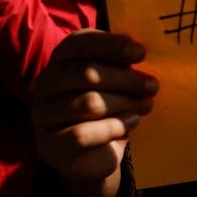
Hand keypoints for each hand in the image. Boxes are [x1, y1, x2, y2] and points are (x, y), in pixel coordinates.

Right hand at [33, 30, 157, 196]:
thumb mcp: (116, 78)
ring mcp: (43, 115)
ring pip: (88, 104)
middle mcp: (46, 82)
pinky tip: (130, 123)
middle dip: (125, 79)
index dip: (111, 45)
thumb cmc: (109, 105)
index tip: (141, 53)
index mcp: (61, 58)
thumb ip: (123, 63)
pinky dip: (112, 128)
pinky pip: (82, 135)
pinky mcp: (50, 145)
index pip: (80, 43)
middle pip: (86, 74)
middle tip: (152, 86)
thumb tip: (141, 53)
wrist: (96, 153)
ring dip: (124, 103)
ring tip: (146, 106)